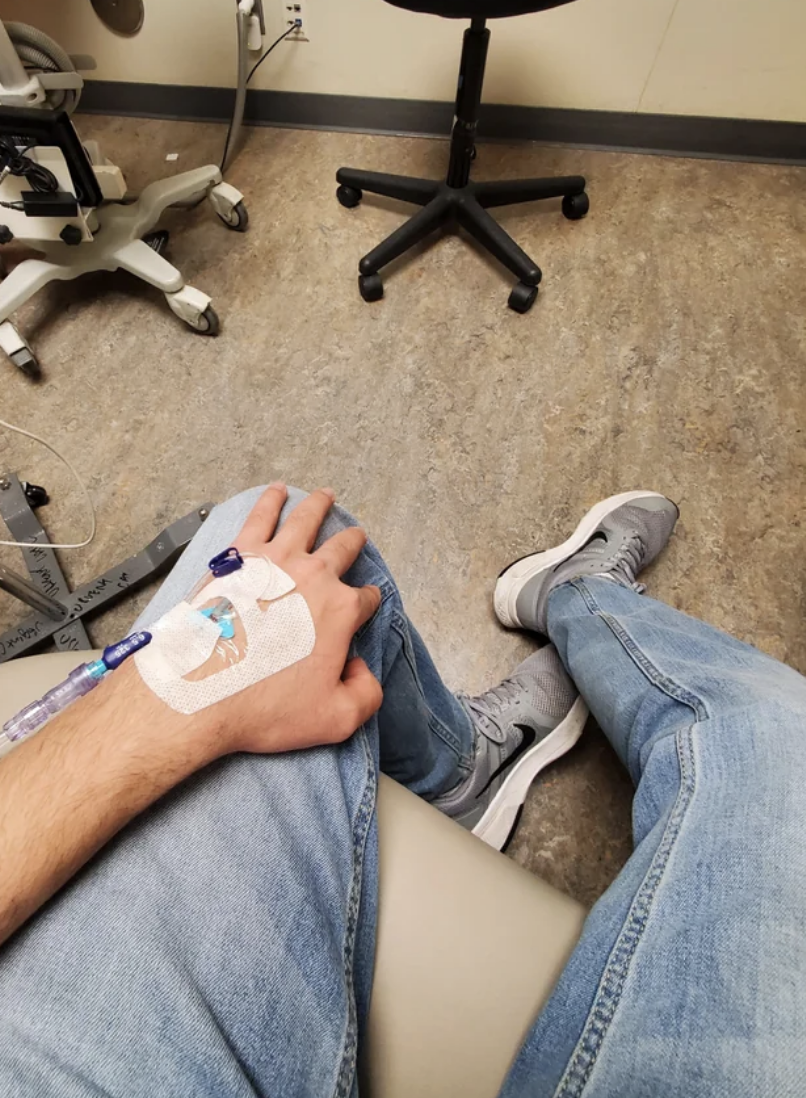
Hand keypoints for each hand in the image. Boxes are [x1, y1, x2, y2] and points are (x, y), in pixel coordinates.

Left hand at [191, 483, 382, 756]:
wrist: (200, 693)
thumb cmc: (263, 707)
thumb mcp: (335, 719)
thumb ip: (365, 694)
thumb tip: (359, 668)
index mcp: (340, 611)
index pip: (367, 598)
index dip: (370, 602)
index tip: (365, 605)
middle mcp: (313, 576)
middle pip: (342, 550)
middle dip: (352, 543)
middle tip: (355, 538)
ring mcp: (274, 561)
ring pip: (306, 520)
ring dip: (320, 506)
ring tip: (326, 496)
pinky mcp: (238, 557)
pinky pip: (261, 516)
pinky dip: (271, 500)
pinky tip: (276, 492)